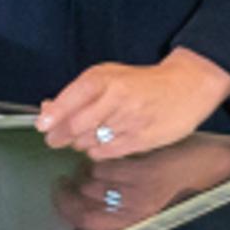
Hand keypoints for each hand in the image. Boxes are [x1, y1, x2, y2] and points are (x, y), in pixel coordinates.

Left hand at [37, 46, 229, 158]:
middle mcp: (118, 99)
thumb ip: (78, 94)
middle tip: (55, 138)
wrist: (188, 88)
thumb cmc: (144, 83)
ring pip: (88, 141)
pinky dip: (96, 151)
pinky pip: (105, 152)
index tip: (42, 125)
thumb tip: (47, 111)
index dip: (54, 115)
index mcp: (107, 78)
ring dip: (79, 143)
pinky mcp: (140, 140)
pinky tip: (102, 142)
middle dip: (60, 135)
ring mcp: (130, 121)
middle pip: (76, 125)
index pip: (72, 98)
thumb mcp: (110, 76)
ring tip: (84, 136)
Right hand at [55, 136, 229, 229]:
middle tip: (61, 187)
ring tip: (81, 171)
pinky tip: (100, 158)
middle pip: (82, 212)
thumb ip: (109, 227)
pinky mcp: (144, 171)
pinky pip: (103, 165)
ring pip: (88, 185)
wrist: (210, 166)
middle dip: (64, 200)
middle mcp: (136, 215)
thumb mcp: (145, 215)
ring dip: (79, 177)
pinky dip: (96, 162)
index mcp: (135, 227)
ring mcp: (140, 193)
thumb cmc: (175, 192)